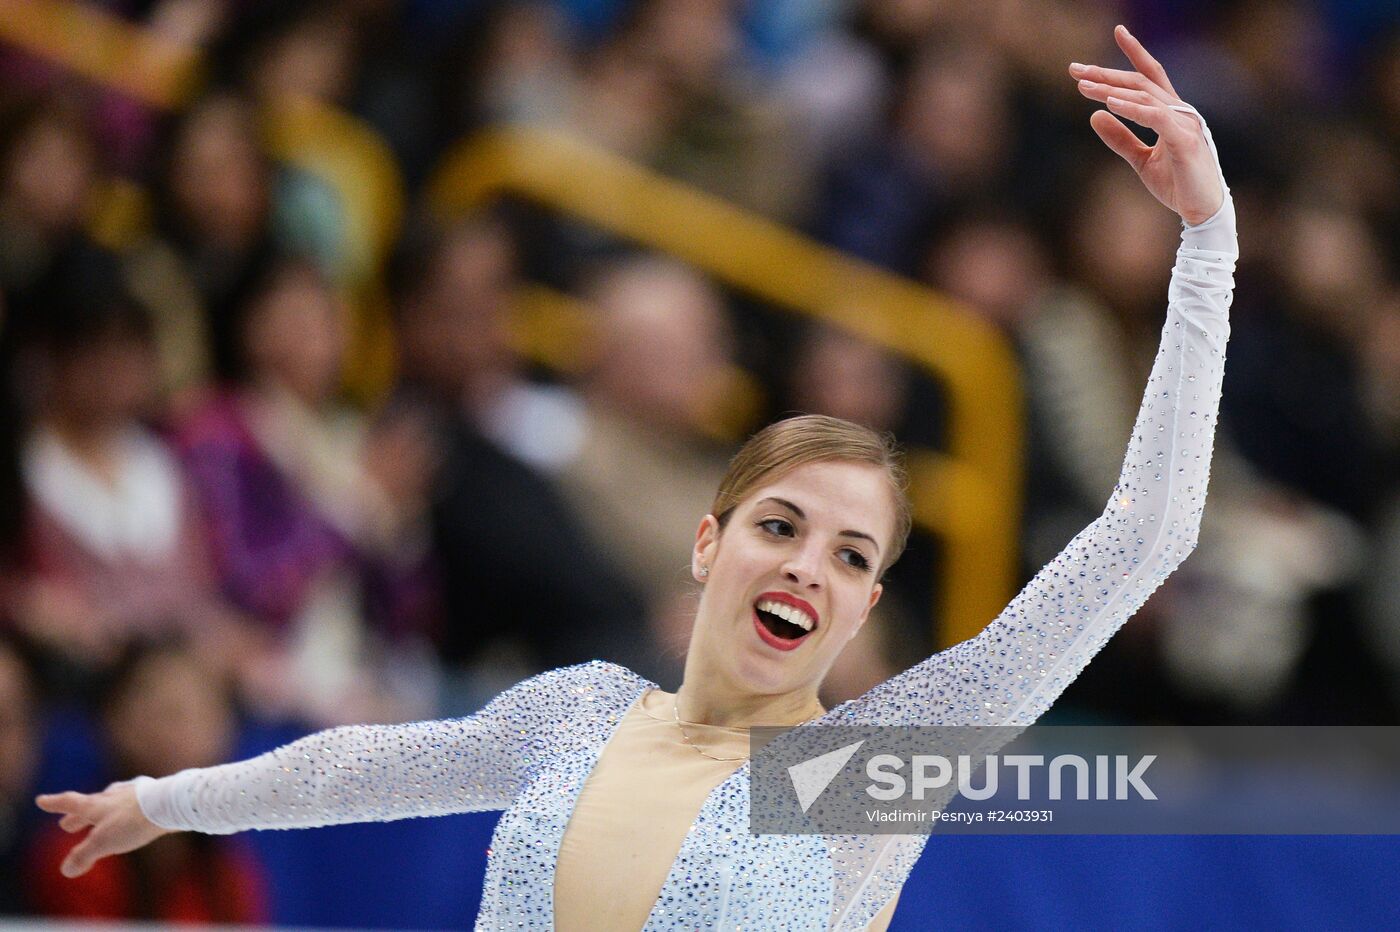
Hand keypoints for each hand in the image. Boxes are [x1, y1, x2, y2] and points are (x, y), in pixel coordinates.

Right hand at [35, 782, 171, 877]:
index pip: (70, 802)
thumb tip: (66, 870)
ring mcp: (134, 794)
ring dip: (102, 812)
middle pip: (90, 804)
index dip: (54, 803)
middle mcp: (113, 796)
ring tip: (100, 816)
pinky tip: (133, 812)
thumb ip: (83, 855)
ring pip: (112, 802)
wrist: (171, 804)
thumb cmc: (133, 821)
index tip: (41, 800)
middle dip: (77, 817)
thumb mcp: (103, 842)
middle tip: (66, 824)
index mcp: (97, 804)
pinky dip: (126, 810)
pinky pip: (133, 803)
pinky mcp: (153, 797)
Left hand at [1070, 25, 1224, 224]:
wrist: (1201, 211)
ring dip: (1111, 89)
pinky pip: (1156, 117)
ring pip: (1145, 96)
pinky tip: (1111, 103)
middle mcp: (1179, 112)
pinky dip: (1133, 108)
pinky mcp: (1185, 140)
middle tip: (1074, 69)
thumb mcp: (1140, 160)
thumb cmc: (1176, 183)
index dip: (1134, 53)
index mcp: (1170, 113)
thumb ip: (1119, 138)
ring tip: (1083, 86)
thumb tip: (1094, 115)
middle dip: (1106, 74)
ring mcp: (1184, 123)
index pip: (1151, 75)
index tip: (1117, 32)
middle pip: (1140, 82)